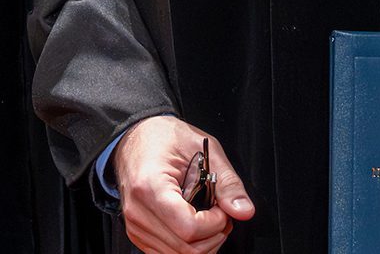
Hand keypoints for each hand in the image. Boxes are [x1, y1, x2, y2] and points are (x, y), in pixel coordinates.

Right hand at [116, 116, 252, 253]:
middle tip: (221, 215)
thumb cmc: (164, 137)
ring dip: (202, 244)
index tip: (221, 208)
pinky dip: (188, 246)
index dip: (215, 224)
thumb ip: (227, 182)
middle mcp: (138, 211)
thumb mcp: (204, 148)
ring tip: (209, 220)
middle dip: (213, 236)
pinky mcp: (137, 234)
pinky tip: (195, 227)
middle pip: (186, 248)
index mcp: (151, 186)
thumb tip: (243, 210)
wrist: (135, 137)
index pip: (189, 228)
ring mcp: (136, 226)